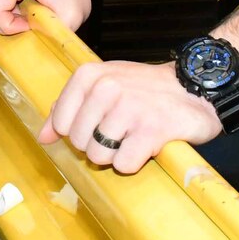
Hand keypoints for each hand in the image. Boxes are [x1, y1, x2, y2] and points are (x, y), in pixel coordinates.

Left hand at [36, 59, 221, 174]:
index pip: (61, 123)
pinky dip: (136, 161)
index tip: (100, 122)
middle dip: (100, 144)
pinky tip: (147, 144)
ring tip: (134, 135)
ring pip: (99, 156)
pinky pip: (124, 164)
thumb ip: (69, 108)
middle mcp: (106, 88)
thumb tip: (43, 138)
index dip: (79, 132)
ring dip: (118, 153)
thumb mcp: (102, 85)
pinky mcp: (151, 130)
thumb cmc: (144, 89)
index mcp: (89, 76)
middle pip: (80, 143)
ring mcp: (128, 108)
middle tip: (123, 130)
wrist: (194, 86)